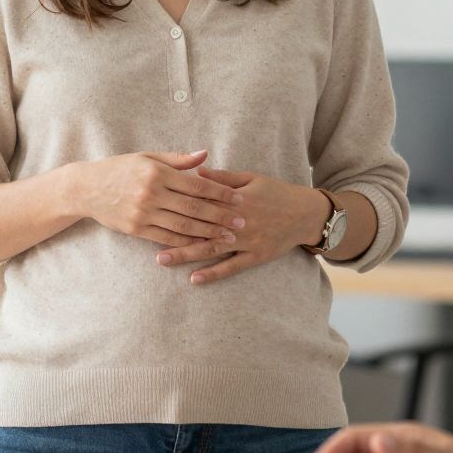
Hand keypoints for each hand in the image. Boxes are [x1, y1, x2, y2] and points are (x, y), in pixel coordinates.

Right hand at [68, 150, 244, 250]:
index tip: (239, 198)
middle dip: (221, 216)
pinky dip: (186, 241)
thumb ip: (178, 159)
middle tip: (242, 222)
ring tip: (227, 236)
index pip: (197, 185)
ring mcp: (143, 213)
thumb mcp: (148, 157)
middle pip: (194, 208)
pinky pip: (166, 237)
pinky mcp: (136, 229)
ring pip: (183, 225)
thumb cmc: (121, 169)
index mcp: (158, 173)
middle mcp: (151, 194)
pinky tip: (202, 244)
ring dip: (208, 232)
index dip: (220, 193)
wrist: (87, 188)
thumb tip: (206, 155)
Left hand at [153, 167, 327, 285]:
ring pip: (211, 249)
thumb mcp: (251, 178)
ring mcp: (246, 241)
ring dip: (185, 254)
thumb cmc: (277, 192)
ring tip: (162, 260)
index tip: (156, 208)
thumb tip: (195, 172)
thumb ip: (222, 177)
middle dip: (173, 232)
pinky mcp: (255, 256)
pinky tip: (195, 280)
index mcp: (235, 200)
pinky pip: (231, 267)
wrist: (306, 214)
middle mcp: (238, 222)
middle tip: (146, 238)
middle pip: (200, 228)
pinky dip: (213, 274)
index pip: (201, 202)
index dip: (178, 205)